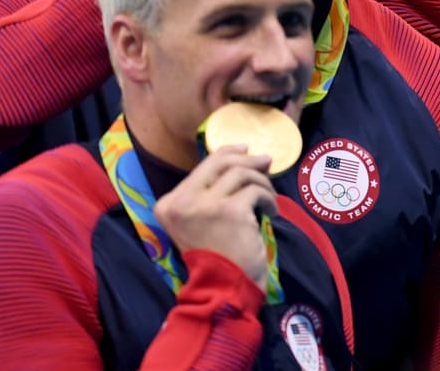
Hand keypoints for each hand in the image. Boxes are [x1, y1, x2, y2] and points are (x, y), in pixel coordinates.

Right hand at [154, 146, 277, 291]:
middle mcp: (180, 202)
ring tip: (269, 198)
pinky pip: (256, 191)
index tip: (245, 151)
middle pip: (220, 162)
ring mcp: (204, 205)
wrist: (222, 289)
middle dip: (248, 159)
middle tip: (266, 162)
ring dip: (262, 182)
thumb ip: (211, 192)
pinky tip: (271, 213)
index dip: (227, 153)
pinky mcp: (229, 211)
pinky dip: (269, 199)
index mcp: (168, 204)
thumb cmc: (215, 256)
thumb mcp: (201, 221)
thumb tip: (245, 155)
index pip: (202, 166)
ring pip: (241, 173)